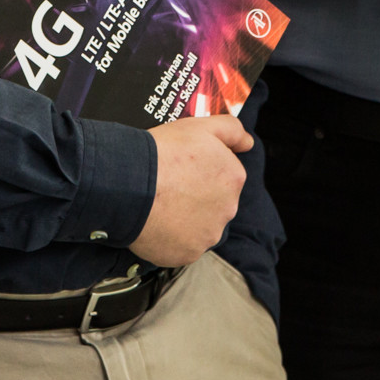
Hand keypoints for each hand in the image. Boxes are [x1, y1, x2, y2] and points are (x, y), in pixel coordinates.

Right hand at [130, 115, 252, 267]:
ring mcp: (209, 234)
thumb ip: (231, 130)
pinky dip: (171, 238)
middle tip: (170, 187)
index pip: (223, 176)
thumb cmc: (163, 154)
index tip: (183, 169)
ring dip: (185, 219)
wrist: (131, 184)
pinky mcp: (189, 253)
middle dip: (196, 197)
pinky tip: (156, 223)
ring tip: (161, 205)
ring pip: (199, 227)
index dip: (201, 171)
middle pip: (214, 204)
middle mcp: (228, 209)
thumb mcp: (201, 126)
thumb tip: (247, 143)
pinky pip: (182, 246)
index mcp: (234, 178)